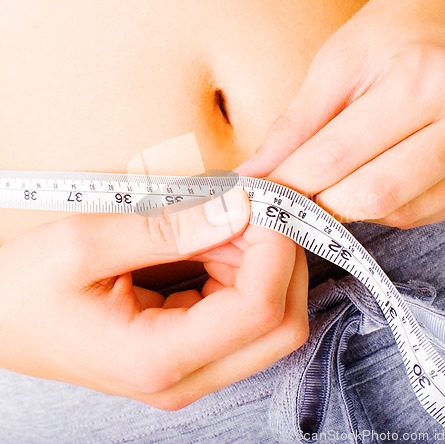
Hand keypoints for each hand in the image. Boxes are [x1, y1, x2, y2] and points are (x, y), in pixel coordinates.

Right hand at [0, 188, 307, 409]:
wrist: (3, 323)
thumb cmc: (26, 289)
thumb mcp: (85, 244)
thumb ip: (168, 227)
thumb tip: (239, 208)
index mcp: (158, 358)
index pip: (261, 310)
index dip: (275, 249)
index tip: (259, 201)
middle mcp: (188, 376)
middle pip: (283, 322)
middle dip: (279, 256)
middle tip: (245, 208)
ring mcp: (196, 367)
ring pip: (274, 315)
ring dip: (262, 259)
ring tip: (221, 221)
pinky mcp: (196, 350)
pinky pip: (249, 311)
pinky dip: (246, 268)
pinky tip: (215, 240)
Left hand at [239, 0, 444, 227]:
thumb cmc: (399, 28)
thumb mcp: (339, 62)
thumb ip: (295, 125)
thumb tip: (255, 173)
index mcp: (424, 84)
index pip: (337, 158)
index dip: (289, 182)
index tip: (261, 191)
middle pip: (370, 197)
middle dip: (320, 202)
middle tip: (296, 190)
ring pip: (397, 213)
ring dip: (354, 205)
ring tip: (339, 174)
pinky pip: (423, 213)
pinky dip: (386, 206)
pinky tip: (376, 175)